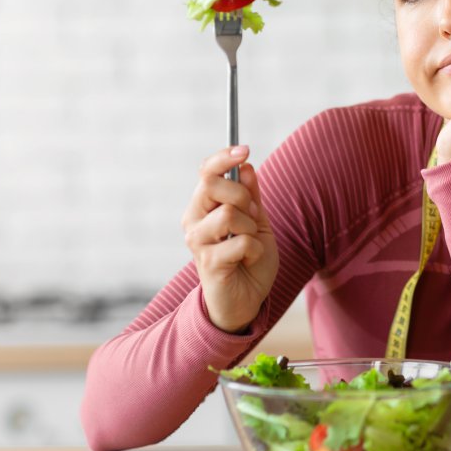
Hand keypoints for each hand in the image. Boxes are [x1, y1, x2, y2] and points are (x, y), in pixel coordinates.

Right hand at [181, 145, 278, 332]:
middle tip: (251, 218)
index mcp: (203, 207)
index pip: (206, 172)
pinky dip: (255, 251)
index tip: (244, 149)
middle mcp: (194, 220)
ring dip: (251, 228)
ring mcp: (197, 241)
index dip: (224, 157)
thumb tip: (247, 166)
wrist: (245, 301)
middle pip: (213, 185)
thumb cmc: (249, 259)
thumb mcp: (257, 222)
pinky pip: (242, 242)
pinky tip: (248, 261)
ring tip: (250, 244)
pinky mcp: (208, 262)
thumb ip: (251, 196)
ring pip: (230, 213)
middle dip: (243, 197)